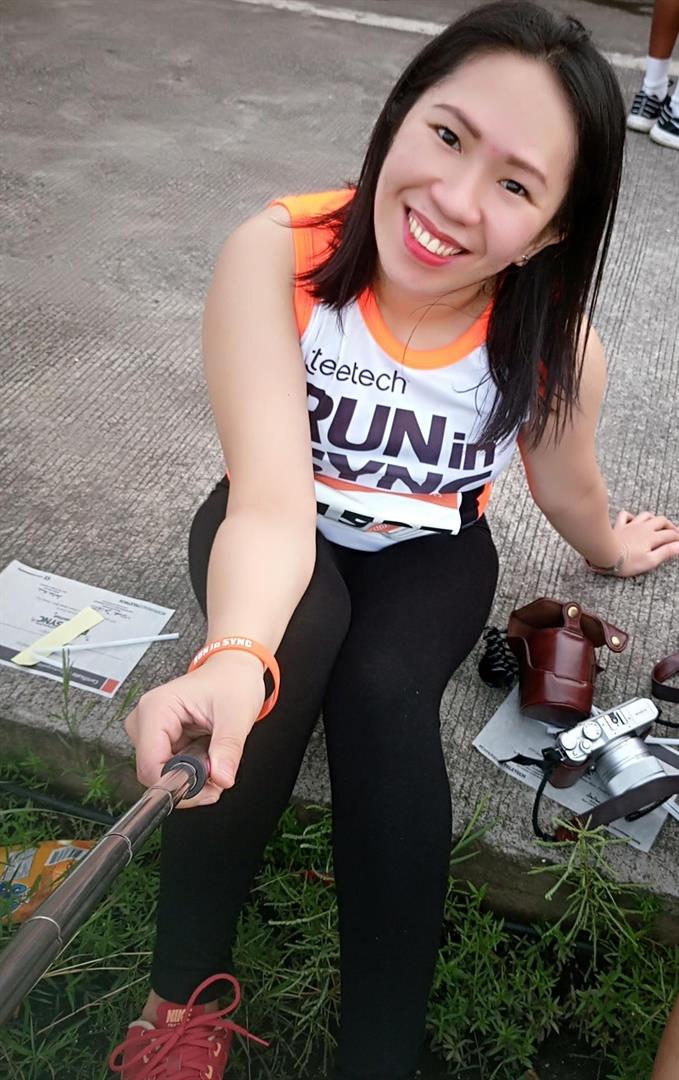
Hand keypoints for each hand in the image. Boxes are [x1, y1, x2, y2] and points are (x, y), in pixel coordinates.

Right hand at [124, 651, 265, 807]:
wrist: (233, 669)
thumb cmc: (232, 681)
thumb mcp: (237, 715)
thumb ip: (228, 749)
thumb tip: (221, 778)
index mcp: (156, 708)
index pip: (150, 766)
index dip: (178, 786)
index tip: (208, 789)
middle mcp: (145, 719)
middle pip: (154, 773)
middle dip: (189, 783)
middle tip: (219, 774)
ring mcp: (149, 730)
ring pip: (162, 774)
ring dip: (191, 777)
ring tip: (216, 758)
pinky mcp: (158, 738)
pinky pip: (169, 767)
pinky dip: (191, 770)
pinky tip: (207, 755)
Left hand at [612, 511, 678, 576]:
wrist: (604, 554)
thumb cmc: (627, 562)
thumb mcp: (650, 561)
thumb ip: (666, 552)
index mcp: (652, 537)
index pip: (670, 535)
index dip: (678, 538)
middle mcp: (643, 528)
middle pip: (661, 521)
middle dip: (670, 526)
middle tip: (674, 532)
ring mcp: (630, 526)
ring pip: (646, 516)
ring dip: (654, 519)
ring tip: (658, 525)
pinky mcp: (619, 527)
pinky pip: (626, 516)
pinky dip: (631, 516)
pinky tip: (633, 520)